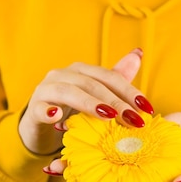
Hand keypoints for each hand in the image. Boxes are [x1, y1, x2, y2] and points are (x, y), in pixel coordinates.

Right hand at [18, 49, 152, 154]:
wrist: (39, 128)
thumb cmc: (70, 112)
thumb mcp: (95, 97)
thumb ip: (115, 78)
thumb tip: (138, 54)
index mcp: (81, 71)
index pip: (109, 77)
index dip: (129, 91)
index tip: (147, 109)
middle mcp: (63, 75)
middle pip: (92, 84)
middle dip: (116, 101)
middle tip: (134, 119)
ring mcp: (46, 90)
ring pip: (69, 92)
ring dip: (90, 104)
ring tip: (108, 116)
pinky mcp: (33, 109)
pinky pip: (40, 108)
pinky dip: (48, 111)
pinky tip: (57, 118)